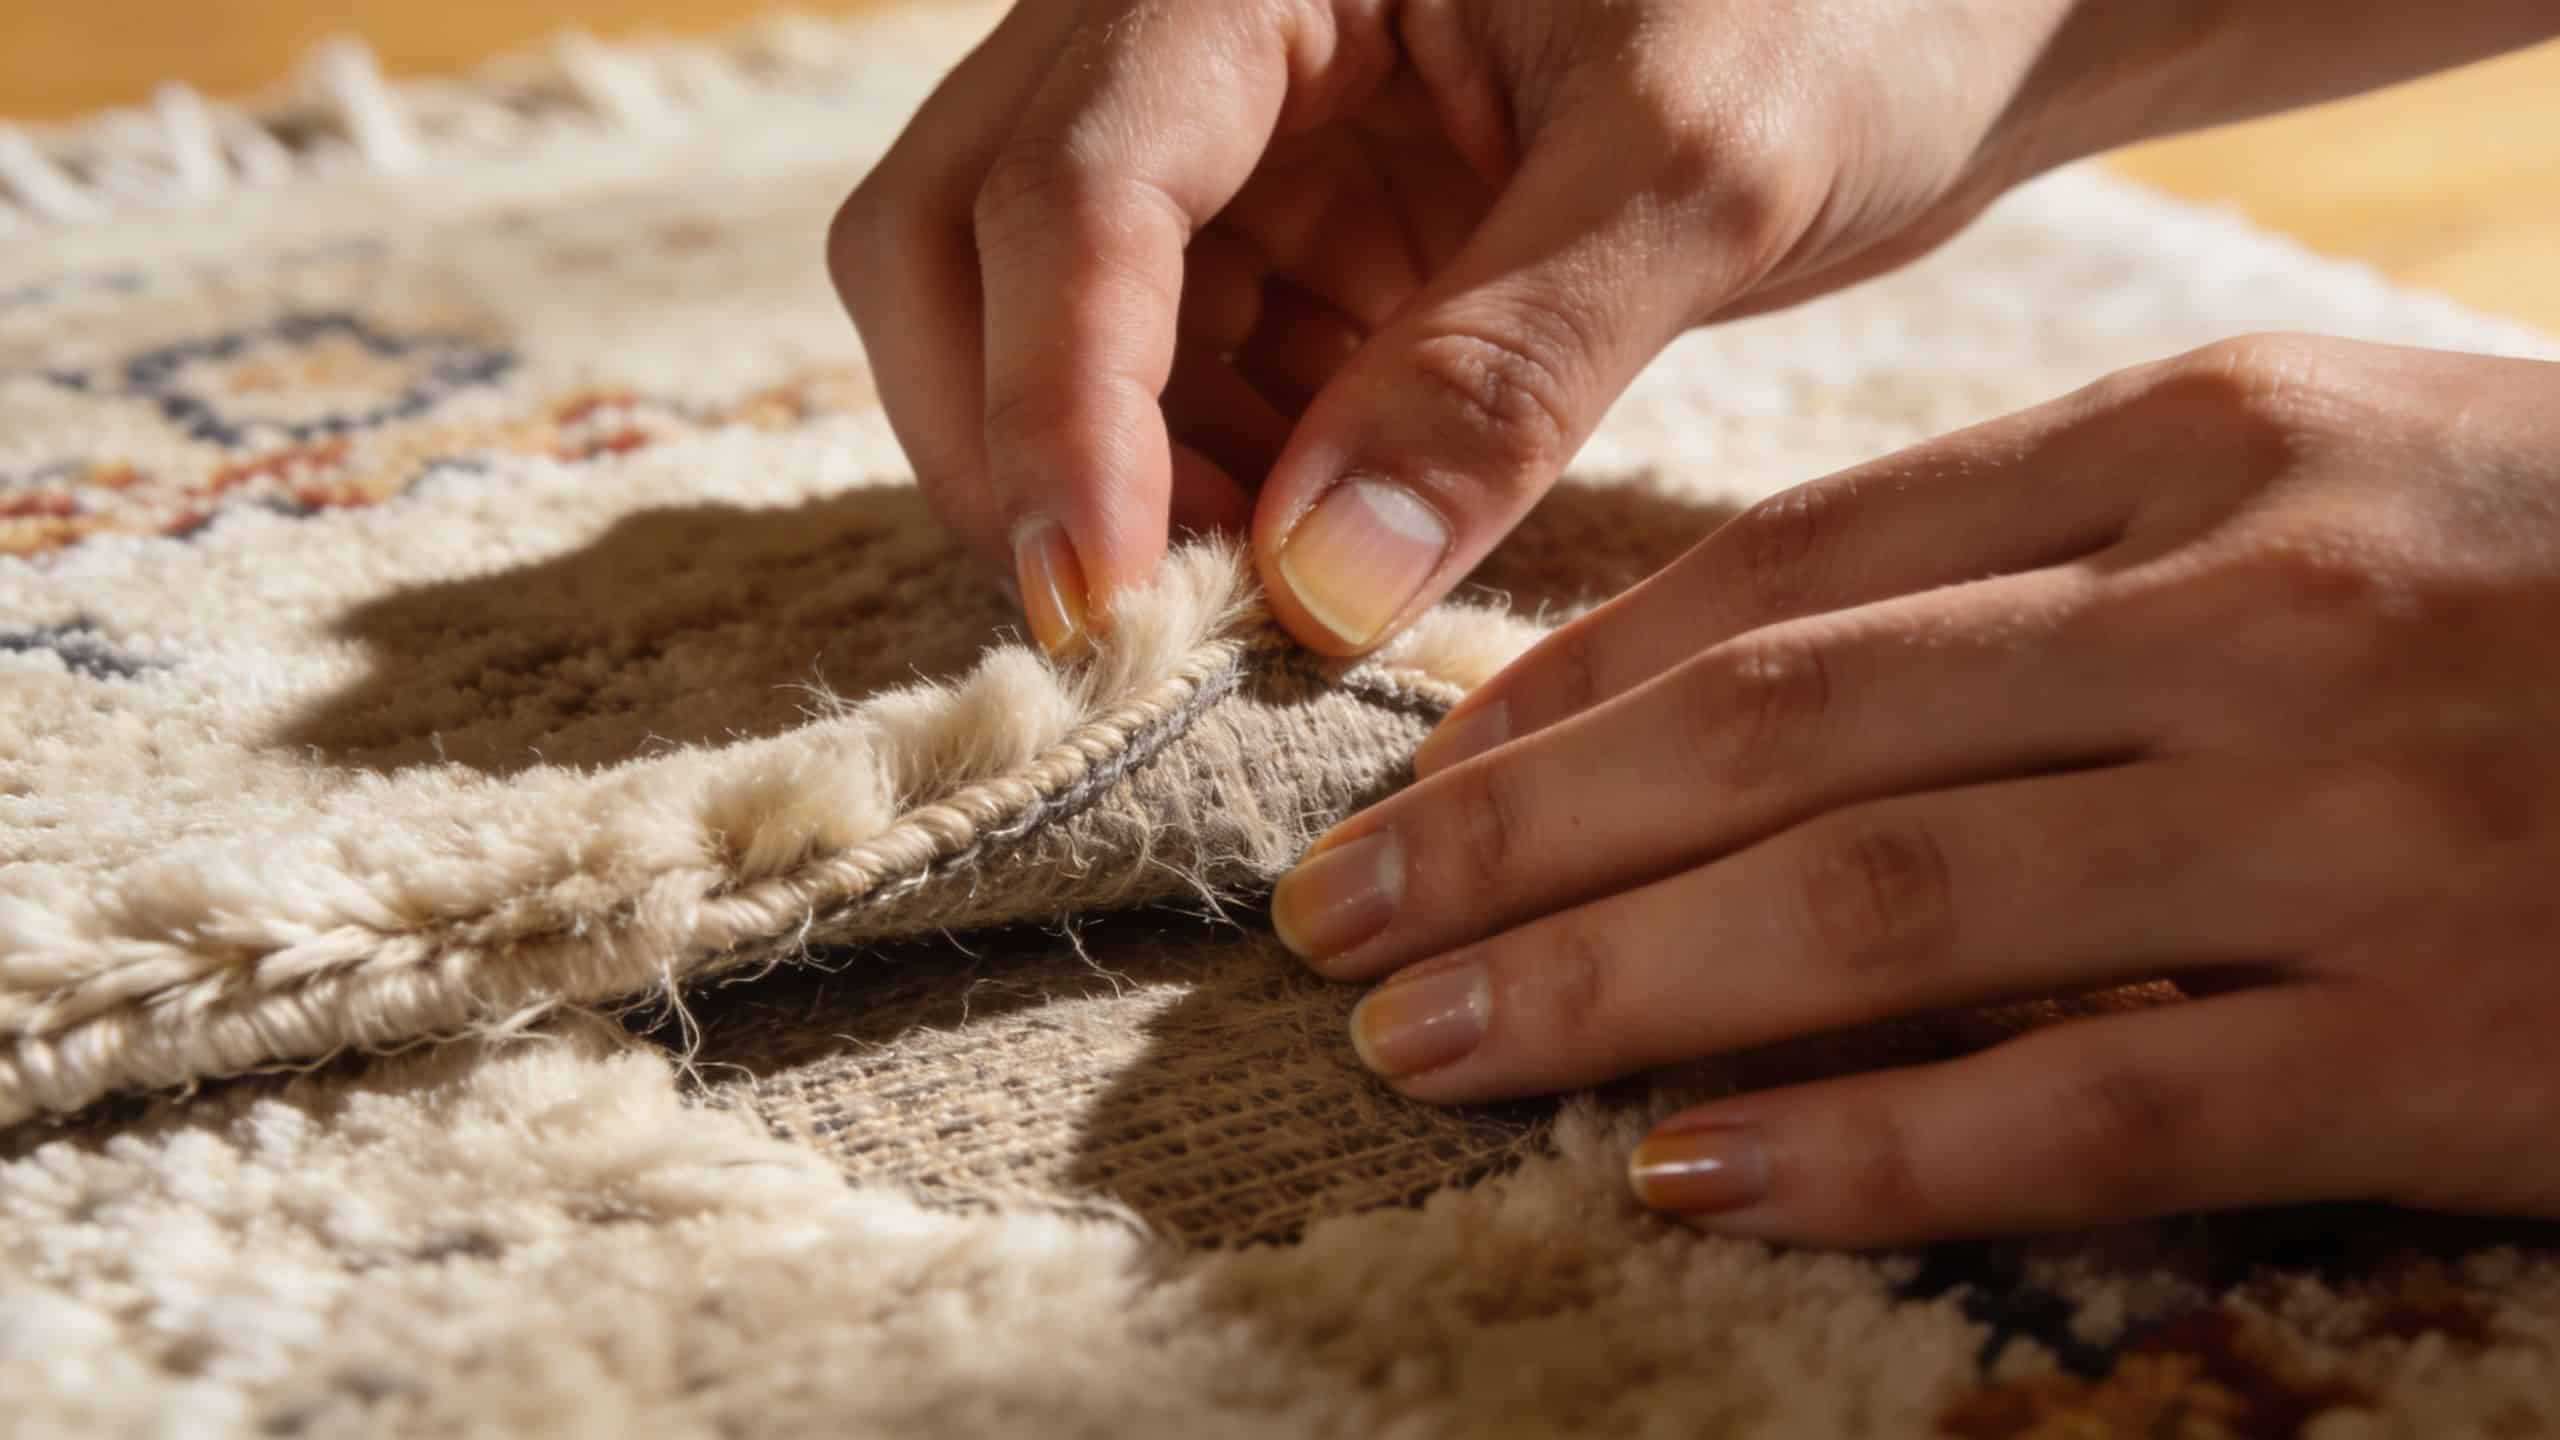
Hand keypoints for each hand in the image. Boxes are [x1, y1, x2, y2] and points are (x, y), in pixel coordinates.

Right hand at [829, 0, 2135, 657]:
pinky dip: (1198, 495)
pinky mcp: (1279, 234)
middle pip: (954, 237)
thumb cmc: (1849, 8)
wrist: (1937, 4)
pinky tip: (1301, 565)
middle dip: (1011, 445)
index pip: (1076, 178)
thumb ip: (1505, 369)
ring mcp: (1224, 137)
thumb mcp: (1702, 168)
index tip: (1102, 607)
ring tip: (1258, 611)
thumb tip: (1313, 592)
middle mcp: (1189, 24)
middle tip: (1139, 625)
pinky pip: (1165, 384)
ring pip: (1030, 332)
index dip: (1057, 402)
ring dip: (1108, 493)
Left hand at [1270, 335, 2559, 1245]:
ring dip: (1610, 982)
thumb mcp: (2339, 477)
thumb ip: (2067, 551)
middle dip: (1512, 833)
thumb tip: (1774, 665)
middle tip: (1324, 920)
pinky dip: (1866, 1142)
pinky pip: (2089, 1100)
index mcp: (2207, 442)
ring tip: (1420, 1043)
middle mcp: (2246, 604)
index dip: (1564, 678)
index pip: (1790, 558)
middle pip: (1776, 726)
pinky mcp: (2445, 1036)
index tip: (1416, 769)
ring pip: (1877, 904)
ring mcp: (2342, 817)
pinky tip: (1686, 1173)